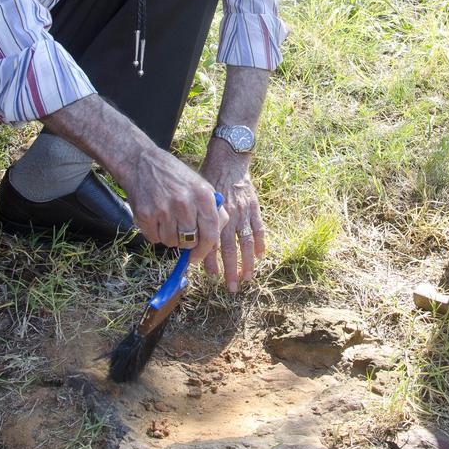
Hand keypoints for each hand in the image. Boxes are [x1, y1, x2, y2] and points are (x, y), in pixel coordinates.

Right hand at [123, 146, 226, 263]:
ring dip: (170, 237)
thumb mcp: (201, 187)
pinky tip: (156, 217)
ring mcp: (163, 210)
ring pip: (172, 243)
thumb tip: (215, 242)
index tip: (198, 256)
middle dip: (187, 243)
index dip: (205, 250)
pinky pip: (154, 239)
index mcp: (203, 196)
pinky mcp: (145, 215)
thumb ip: (213, 212)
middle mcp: (184, 203)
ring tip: (168, 219)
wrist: (142, 163)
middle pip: (190, 242)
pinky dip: (155, 234)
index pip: (211, 234)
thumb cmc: (176, 177)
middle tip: (182, 232)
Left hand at [200, 143, 264, 290]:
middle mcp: (228, 216)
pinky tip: (260, 256)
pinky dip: (260, 243)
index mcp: (213, 215)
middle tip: (230, 287)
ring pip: (246, 242)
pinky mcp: (255, 207)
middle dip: (230, 270)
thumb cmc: (209, 179)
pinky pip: (259, 228)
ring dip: (247, 263)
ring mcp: (243, 212)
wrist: (228, 160)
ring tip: (247, 278)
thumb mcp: (198, 197)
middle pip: (230, 248)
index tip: (211, 277)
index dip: (211, 262)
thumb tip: (188, 240)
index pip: (211, 244)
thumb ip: (197, 218)